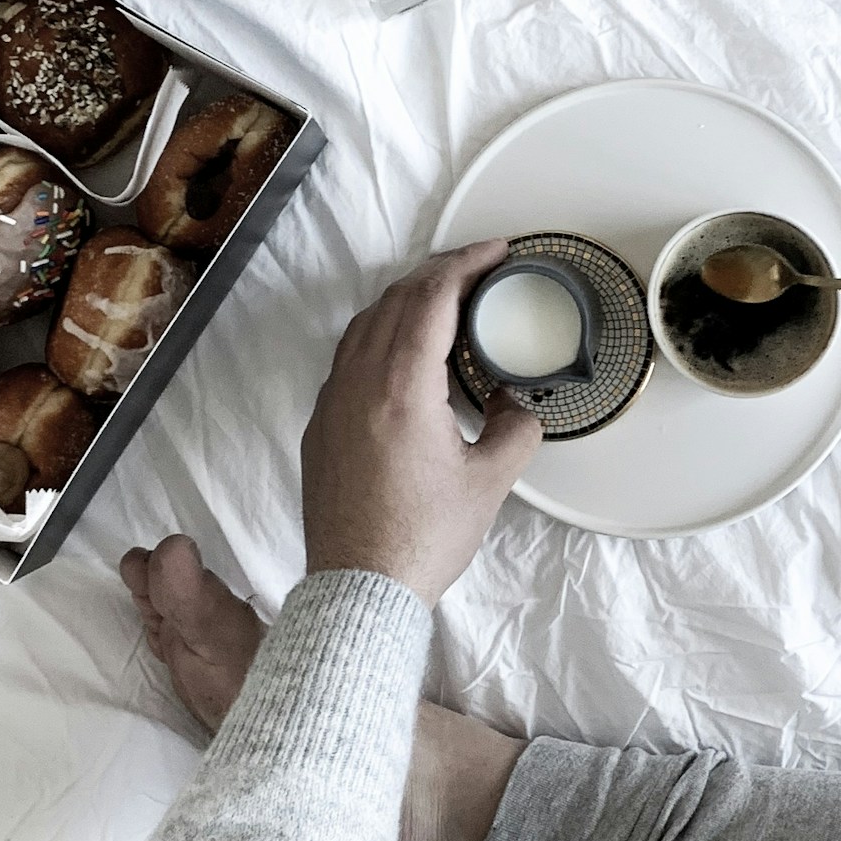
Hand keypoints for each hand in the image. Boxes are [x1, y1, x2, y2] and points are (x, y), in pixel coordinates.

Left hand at [301, 239, 543, 606]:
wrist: (358, 590)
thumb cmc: (421, 540)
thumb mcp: (490, 483)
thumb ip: (516, 428)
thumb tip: (518, 404)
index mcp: (403, 388)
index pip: (432, 298)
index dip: (466, 263)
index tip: (494, 251)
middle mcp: (359, 384)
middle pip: (396, 299)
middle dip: (439, 272)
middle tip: (478, 268)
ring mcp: (333, 402)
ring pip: (365, 323)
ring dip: (406, 300)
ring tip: (444, 300)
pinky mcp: (321, 426)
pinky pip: (348, 356)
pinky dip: (380, 333)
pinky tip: (404, 353)